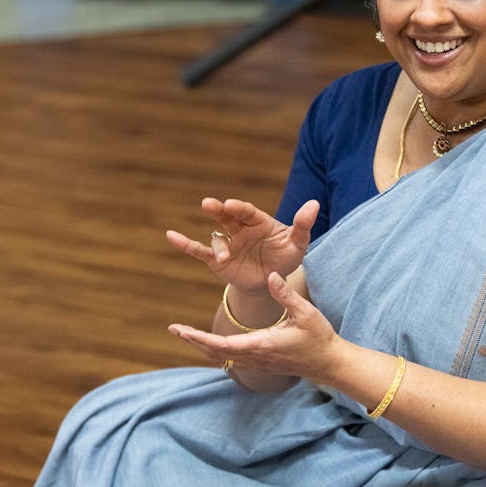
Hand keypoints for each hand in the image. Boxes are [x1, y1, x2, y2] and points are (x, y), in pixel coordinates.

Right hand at [165, 197, 318, 292]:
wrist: (272, 282)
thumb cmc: (286, 258)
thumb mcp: (297, 244)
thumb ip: (303, 225)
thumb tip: (315, 204)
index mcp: (258, 222)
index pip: (247, 212)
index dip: (239, 208)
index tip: (232, 205)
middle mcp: (239, 229)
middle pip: (227, 216)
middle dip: (218, 210)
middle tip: (209, 204)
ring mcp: (228, 244)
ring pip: (217, 239)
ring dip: (219, 246)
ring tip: (225, 257)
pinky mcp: (218, 261)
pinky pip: (199, 251)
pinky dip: (185, 244)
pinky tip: (171, 235)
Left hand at [168, 271, 337, 389]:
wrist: (328, 362)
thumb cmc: (319, 337)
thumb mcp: (305, 312)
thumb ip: (286, 294)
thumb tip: (270, 276)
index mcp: (262, 344)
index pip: (223, 345)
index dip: (200, 338)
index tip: (182, 331)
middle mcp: (255, 356)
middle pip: (216, 352)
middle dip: (194, 340)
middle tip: (174, 329)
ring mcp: (257, 362)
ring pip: (222, 357)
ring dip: (202, 345)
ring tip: (184, 333)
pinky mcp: (261, 362)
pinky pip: (232, 358)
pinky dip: (216, 350)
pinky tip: (207, 342)